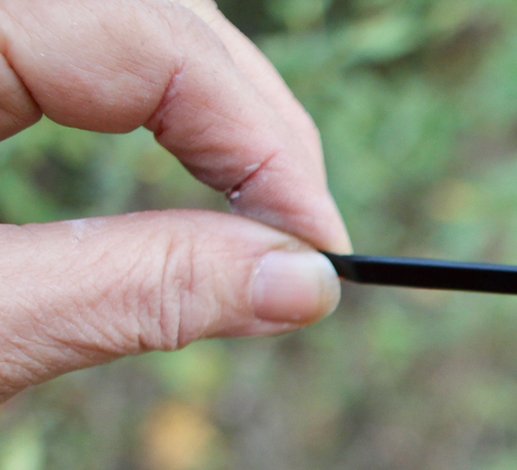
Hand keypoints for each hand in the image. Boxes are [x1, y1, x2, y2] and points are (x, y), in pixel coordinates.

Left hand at [0, 0, 350, 401]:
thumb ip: (138, 288)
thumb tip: (305, 285)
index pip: (151, 33)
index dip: (261, 139)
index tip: (324, 251)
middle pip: (155, 14)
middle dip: (254, 125)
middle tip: (307, 244)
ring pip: (134, 22)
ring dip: (216, 115)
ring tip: (266, 221)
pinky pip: (85, 43)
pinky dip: (157, 109)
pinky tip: (198, 179)